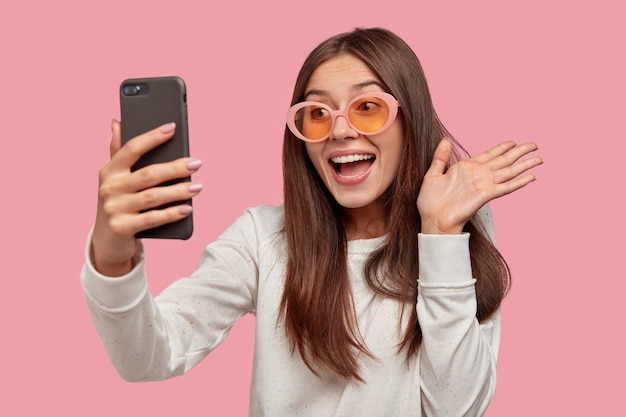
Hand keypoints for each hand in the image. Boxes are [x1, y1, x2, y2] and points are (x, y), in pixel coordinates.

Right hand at [91, 120, 202, 275]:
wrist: (107, 241)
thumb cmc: (118, 202)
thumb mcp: (115, 178)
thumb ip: (118, 151)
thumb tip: (117, 122)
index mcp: (109, 171)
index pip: (132, 148)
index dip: (151, 137)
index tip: (172, 128)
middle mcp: (109, 188)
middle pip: (147, 174)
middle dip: (174, 168)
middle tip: (196, 163)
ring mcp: (114, 209)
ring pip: (153, 197)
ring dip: (178, 191)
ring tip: (198, 186)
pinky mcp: (122, 228)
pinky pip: (152, 219)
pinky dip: (172, 214)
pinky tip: (188, 209)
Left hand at [417, 138, 542, 233]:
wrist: (432, 219)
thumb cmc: (430, 201)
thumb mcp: (433, 174)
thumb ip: (440, 157)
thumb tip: (446, 140)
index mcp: (466, 168)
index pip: (489, 154)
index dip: (502, 147)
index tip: (513, 141)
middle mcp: (478, 175)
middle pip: (504, 160)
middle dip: (519, 152)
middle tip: (534, 145)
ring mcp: (484, 185)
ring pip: (509, 171)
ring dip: (525, 165)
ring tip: (539, 159)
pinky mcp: (486, 195)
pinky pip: (506, 187)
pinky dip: (519, 182)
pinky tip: (531, 177)